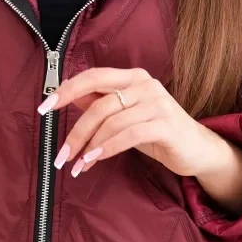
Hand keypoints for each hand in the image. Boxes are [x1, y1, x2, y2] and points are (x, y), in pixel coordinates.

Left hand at [38, 65, 226, 178]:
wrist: (196, 149)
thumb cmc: (157, 131)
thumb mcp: (125, 116)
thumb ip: (101, 104)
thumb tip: (69, 96)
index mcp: (133, 77)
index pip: (93, 76)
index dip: (67, 90)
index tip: (44, 107)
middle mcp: (145, 84)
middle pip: (99, 104)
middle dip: (76, 131)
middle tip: (61, 154)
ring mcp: (157, 103)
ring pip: (111, 121)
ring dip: (89, 146)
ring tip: (77, 164)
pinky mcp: (165, 124)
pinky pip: (128, 135)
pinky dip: (108, 148)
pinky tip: (95, 160)